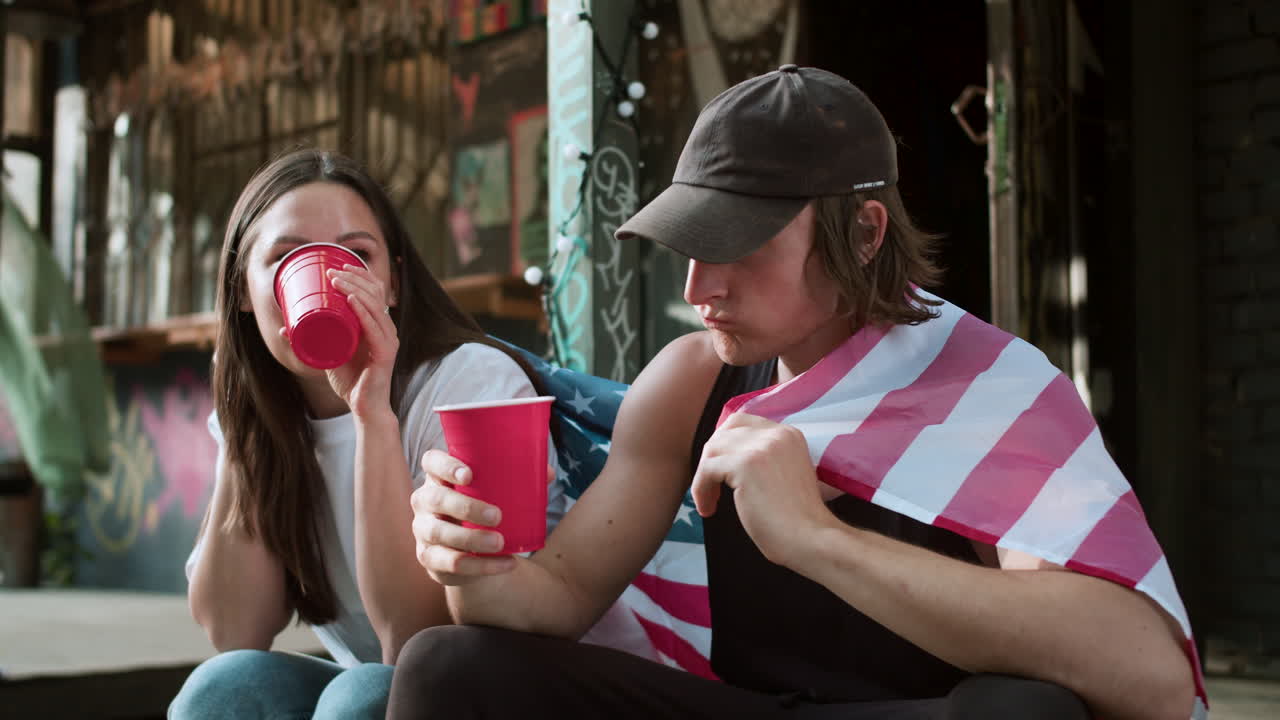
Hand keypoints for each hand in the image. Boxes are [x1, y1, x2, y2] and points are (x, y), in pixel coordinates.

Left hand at [324, 264, 396, 418]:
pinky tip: (352, 300)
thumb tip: (283, 327)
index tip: (339, 266)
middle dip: (354, 277)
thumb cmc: (350, 381)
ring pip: (375, 306)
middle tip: (331, 272)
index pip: (375, 292)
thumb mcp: (328, 354)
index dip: (360, 275)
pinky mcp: (385, 353)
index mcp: (378, 326)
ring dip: (355, 289)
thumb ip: (311, 340)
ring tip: (336, 281)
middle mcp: (386, 330)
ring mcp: (388, 341)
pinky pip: (375, 328)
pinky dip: (363, 311)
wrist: (364, 408)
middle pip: (376, 293)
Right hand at [410, 449, 517, 584]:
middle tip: (498, 515)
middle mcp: (425, 501)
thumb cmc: (483, 508)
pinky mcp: (430, 558)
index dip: (445, 465)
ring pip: (439, 533)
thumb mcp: (495, 492)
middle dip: (465, 506)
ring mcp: (423, 530)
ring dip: (471, 539)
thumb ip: (520, 480)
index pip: (431, 462)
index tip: (469, 474)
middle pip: (435, 498)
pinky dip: (481, 566)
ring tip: (500, 543)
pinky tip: (506, 564)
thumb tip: (548, 474)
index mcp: (439, 477)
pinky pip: (451, 563)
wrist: (471, 551)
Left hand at [691, 413, 835, 567]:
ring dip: (704, 476)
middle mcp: (776, 434)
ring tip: (710, 501)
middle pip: (724, 432)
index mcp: (789, 435)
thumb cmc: (799, 521)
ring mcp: (761, 447)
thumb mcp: (785, 476)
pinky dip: (701, 489)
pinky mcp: (745, 464)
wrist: (812, 538)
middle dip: (712, 457)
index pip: (743, 422)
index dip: (725, 442)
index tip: (719, 466)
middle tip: (709, 483)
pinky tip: (708, 508)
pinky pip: (707, 469)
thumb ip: (765, 461)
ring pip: (712, 450)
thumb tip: (728, 461)